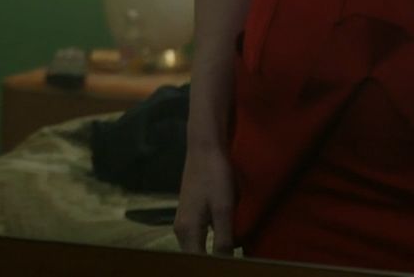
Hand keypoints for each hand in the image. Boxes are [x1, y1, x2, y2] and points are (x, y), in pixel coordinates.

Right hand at [174, 140, 237, 256]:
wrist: (204, 148)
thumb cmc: (215, 176)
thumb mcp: (224, 209)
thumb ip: (224, 239)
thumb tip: (226, 263)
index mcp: (187, 230)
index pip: (198, 262)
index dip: (214, 268)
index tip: (230, 267)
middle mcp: (181, 229)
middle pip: (195, 258)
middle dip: (211, 265)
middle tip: (232, 265)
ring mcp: (184, 221)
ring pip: (197, 248)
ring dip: (210, 257)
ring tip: (228, 261)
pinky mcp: (190, 214)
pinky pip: (199, 238)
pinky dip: (210, 245)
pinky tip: (223, 244)